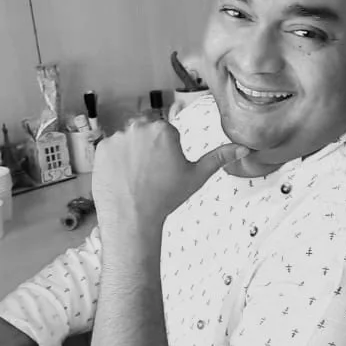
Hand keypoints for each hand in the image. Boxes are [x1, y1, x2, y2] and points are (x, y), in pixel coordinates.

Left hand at [91, 118, 249, 233]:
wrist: (132, 217)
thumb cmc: (165, 198)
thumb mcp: (196, 177)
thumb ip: (219, 157)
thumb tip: (243, 148)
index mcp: (163, 130)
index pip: (166, 131)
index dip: (167, 150)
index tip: (164, 168)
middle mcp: (138, 127)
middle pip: (145, 130)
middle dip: (148, 146)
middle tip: (150, 172)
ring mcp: (117, 137)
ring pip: (128, 139)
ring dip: (131, 152)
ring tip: (136, 176)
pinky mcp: (101, 149)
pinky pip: (111, 149)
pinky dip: (116, 160)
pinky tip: (123, 177)